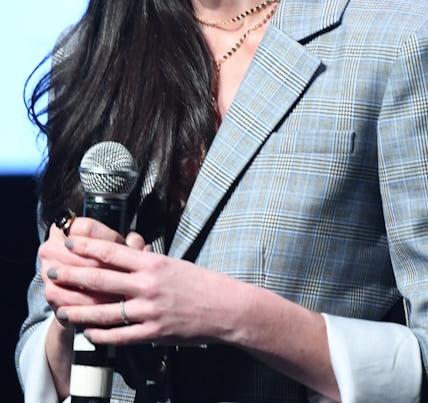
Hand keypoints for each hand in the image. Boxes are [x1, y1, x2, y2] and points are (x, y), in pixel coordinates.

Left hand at [46, 233, 242, 345]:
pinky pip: (120, 336)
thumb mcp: (171, 263)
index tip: (69, 241)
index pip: (112, 251)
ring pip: (104, 312)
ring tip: (60, 309)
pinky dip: (101, 335)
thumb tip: (122, 256)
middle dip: (72, 275)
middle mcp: (147, 285)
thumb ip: (145, 263)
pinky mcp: (153, 334)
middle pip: (100, 279)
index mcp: (152, 262)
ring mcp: (149, 311)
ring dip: (79, 311)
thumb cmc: (200, 283)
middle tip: (51, 271)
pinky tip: (88, 333)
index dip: (87, 246)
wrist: (225, 307)